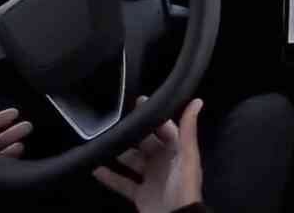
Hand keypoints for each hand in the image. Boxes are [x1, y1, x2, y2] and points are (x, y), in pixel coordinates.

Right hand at [93, 97, 203, 212]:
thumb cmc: (183, 186)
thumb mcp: (187, 156)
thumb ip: (188, 129)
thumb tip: (197, 100)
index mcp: (177, 150)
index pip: (164, 127)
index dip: (152, 115)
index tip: (136, 101)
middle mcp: (163, 161)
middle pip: (145, 143)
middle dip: (131, 133)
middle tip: (113, 121)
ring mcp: (151, 178)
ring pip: (131, 161)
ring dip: (118, 152)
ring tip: (102, 141)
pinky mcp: (140, 194)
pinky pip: (122, 182)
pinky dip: (110, 176)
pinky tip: (96, 168)